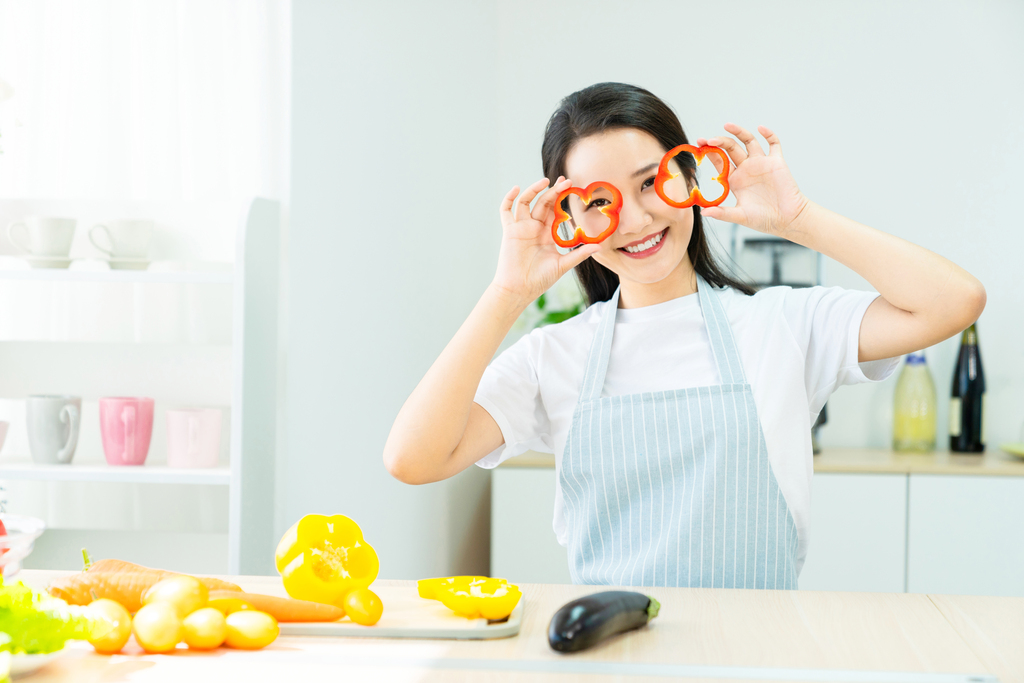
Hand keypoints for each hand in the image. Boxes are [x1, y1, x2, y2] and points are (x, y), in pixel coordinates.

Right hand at [491, 177, 600, 308]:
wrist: (520, 289)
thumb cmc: (540, 280)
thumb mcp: (563, 265)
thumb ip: (579, 254)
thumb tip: (599, 246)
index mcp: (546, 234)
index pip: (555, 211)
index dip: (562, 198)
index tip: (572, 187)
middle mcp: (534, 228)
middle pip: (543, 203)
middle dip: (553, 191)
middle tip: (566, 181)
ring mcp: (521, 228)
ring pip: (526, 202)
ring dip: (534, 190)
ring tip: (546, 181)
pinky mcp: (510, 231)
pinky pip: (506, 211)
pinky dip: (509, 198)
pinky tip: (516, 189)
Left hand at [695, 123, 809, 238]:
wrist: (787, 220)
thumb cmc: (763, 220)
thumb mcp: (740, 216)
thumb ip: (722, 213)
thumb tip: (702, 212)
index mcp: (735, 179)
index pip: (720, 161)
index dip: (710, 152)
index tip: (699, 146)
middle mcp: (746, 168)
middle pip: (731, 148)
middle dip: (719, 141)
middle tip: (707, 140)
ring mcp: (761, 163)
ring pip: (749, 141)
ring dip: (739, 132)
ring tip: (727, 125)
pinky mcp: (776, 162)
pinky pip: (773, 143)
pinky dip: (768, 134)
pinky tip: (761, 128)